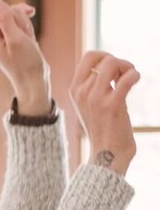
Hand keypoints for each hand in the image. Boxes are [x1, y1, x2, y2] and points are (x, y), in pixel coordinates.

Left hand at [0, 0, 50, 113]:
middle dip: (22, 23)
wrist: (33, 80)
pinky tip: (28, 42)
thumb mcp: (16, 39)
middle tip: (24, 42)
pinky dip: (28, 30)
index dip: (16, 19)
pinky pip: (21, 22)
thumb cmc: (25, 63)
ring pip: (18, 16)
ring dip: (26, 28)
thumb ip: (5, 18)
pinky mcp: (9, 35)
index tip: (20, 36)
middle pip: (10, 11)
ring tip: (26, 44)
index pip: (2, 9)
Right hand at [69, 51, 140, 176]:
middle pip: (105, 59)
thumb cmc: (103, 127)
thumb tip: (110, 63)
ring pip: (114, 63)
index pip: (89, 56)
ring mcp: (95, 99)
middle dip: (120, 63)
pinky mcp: (111, 106)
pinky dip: (135, 75)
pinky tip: (136, 80)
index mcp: (74, 90)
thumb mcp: (91, 103)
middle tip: (124, 77)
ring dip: (128, 68)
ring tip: (130, 80)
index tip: (113, 71)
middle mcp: (82, 93)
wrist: (107, 153)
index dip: (105, 56)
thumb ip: (94, 84)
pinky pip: (126, 78)